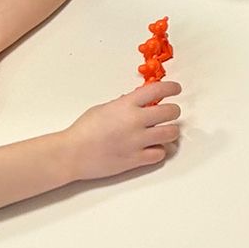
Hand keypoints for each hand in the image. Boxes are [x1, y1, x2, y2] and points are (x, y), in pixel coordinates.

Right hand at [67, 80, 182, 179]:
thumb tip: (138, 102)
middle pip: (171, 112)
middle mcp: (135, 121)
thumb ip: (123, 104)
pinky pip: (160, 154)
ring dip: (171, 131)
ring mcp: (137, 141)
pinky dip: (159, 151)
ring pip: (171, 134)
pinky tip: (153, 148)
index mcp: (126, 105)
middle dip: (174, 111)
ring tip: (165, 132)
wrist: (72, 154)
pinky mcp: (136, 160)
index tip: (176, 89)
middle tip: (171, 113)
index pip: (158, 90)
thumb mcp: (103, 108)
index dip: (171, 88)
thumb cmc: (83, 130)